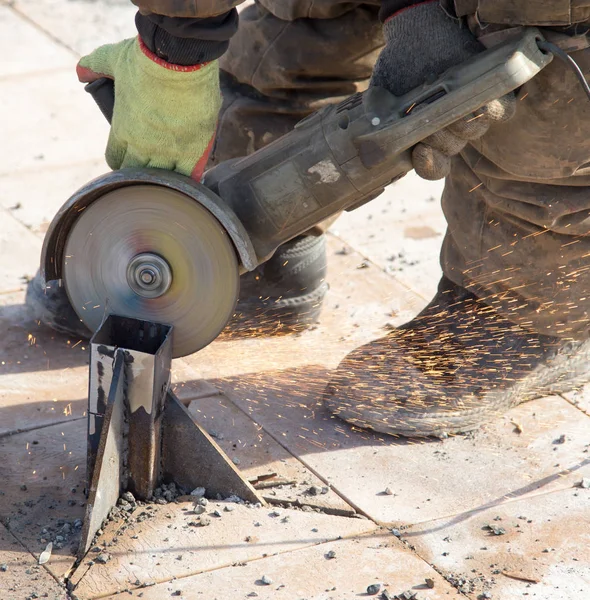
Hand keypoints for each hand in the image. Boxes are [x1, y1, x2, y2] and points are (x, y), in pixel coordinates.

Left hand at [77, 37, 220, 180]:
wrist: (181, 58)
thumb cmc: (146, 58)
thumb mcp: (113, 59)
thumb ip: (95, 66)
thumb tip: (81, 71)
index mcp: (123, 130)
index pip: (115, 159)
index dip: (121, 158)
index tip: (129, 154)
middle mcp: (144, 147)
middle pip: (138, 173)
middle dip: (142, 169)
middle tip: (152, 161)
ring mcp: (170, 151)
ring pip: (164, 178)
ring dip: (167, 174)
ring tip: (173, 169)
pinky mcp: (194, 150)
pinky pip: (189, 175)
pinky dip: (189, 176)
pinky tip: (190, 173)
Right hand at [371, 1, 515, 179]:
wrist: (418, 35)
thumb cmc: (398, 67)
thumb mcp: (381, 93)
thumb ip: (376, 113)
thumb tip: (373, 123)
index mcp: (425, 139)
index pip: (434, 166)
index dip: (429, 165)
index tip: (420, 153)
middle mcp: (450, 130)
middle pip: (453, 148)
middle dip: (441, 140)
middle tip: (430, 125)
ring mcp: (470, 112)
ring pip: (474, 131)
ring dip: (464, 125)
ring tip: (453, 112)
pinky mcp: (490, 93)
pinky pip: (501, 110)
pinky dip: (494, 108)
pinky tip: (484, 101)